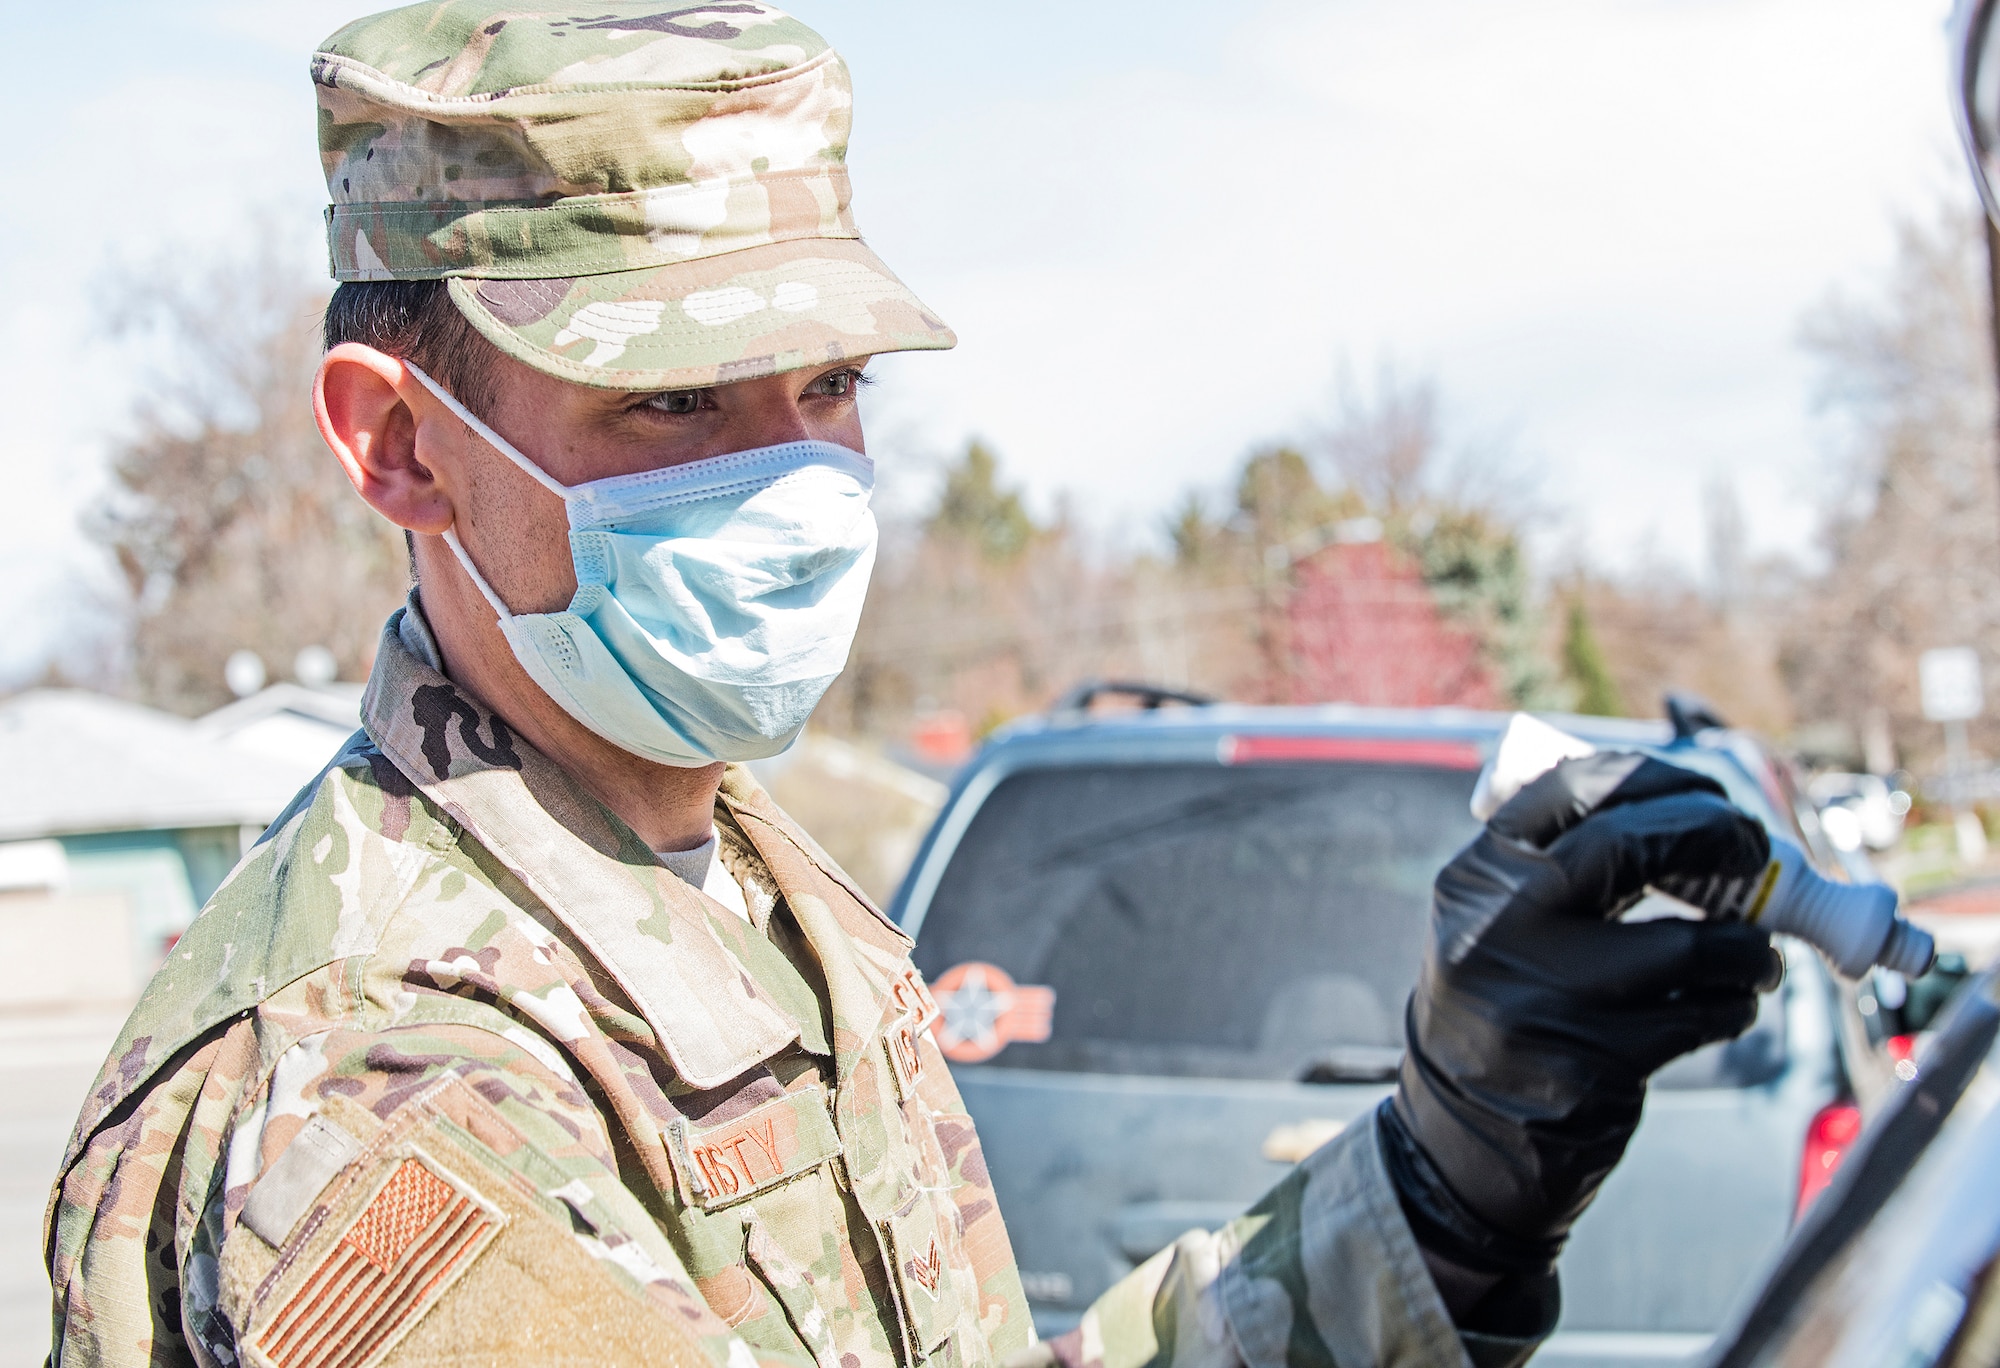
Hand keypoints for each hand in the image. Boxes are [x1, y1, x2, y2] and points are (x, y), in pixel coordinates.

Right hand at [1379, 752, 1781, 1299]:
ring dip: (1749, 945)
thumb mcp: (1498, 923)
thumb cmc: (1508, 1008)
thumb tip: (1690, 809)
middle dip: (1718, 838)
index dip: (1657, 780)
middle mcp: (1501, 927)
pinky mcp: (1597, 1063)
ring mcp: (1548, 997)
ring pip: (1694, 941)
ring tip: (1753, 953)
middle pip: (1631, 844)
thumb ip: (1563, 865)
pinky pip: (1705, 1011)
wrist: (1464, 1136)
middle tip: (1756, 851)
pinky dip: (1736, 1001)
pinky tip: (1725, 1003)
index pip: (1571, 788)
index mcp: (1478, 878)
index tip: (1707, 796)